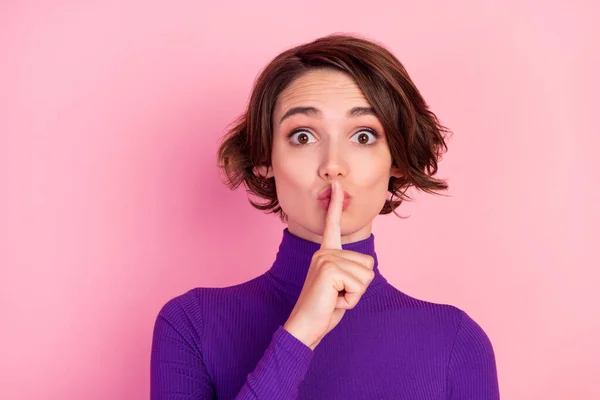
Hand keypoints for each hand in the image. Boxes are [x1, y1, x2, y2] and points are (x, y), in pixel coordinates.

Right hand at [283, 180, 374, 349]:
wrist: (305, 326)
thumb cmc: (324, 309)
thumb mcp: (341, 287)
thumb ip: (350, 273)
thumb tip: (365, 267)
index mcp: (326, 253)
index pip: (333, 226)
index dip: (335, 205)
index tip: (336, 184)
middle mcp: (324, 252)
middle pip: (368, 265)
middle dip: (359, 287)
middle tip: (337, 295)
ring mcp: (325, 259)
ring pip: (366, 276)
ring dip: (355, 294)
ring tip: (335, 298)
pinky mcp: (329, 269)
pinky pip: (359, 285)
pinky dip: (351, 300)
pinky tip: (334, 301)